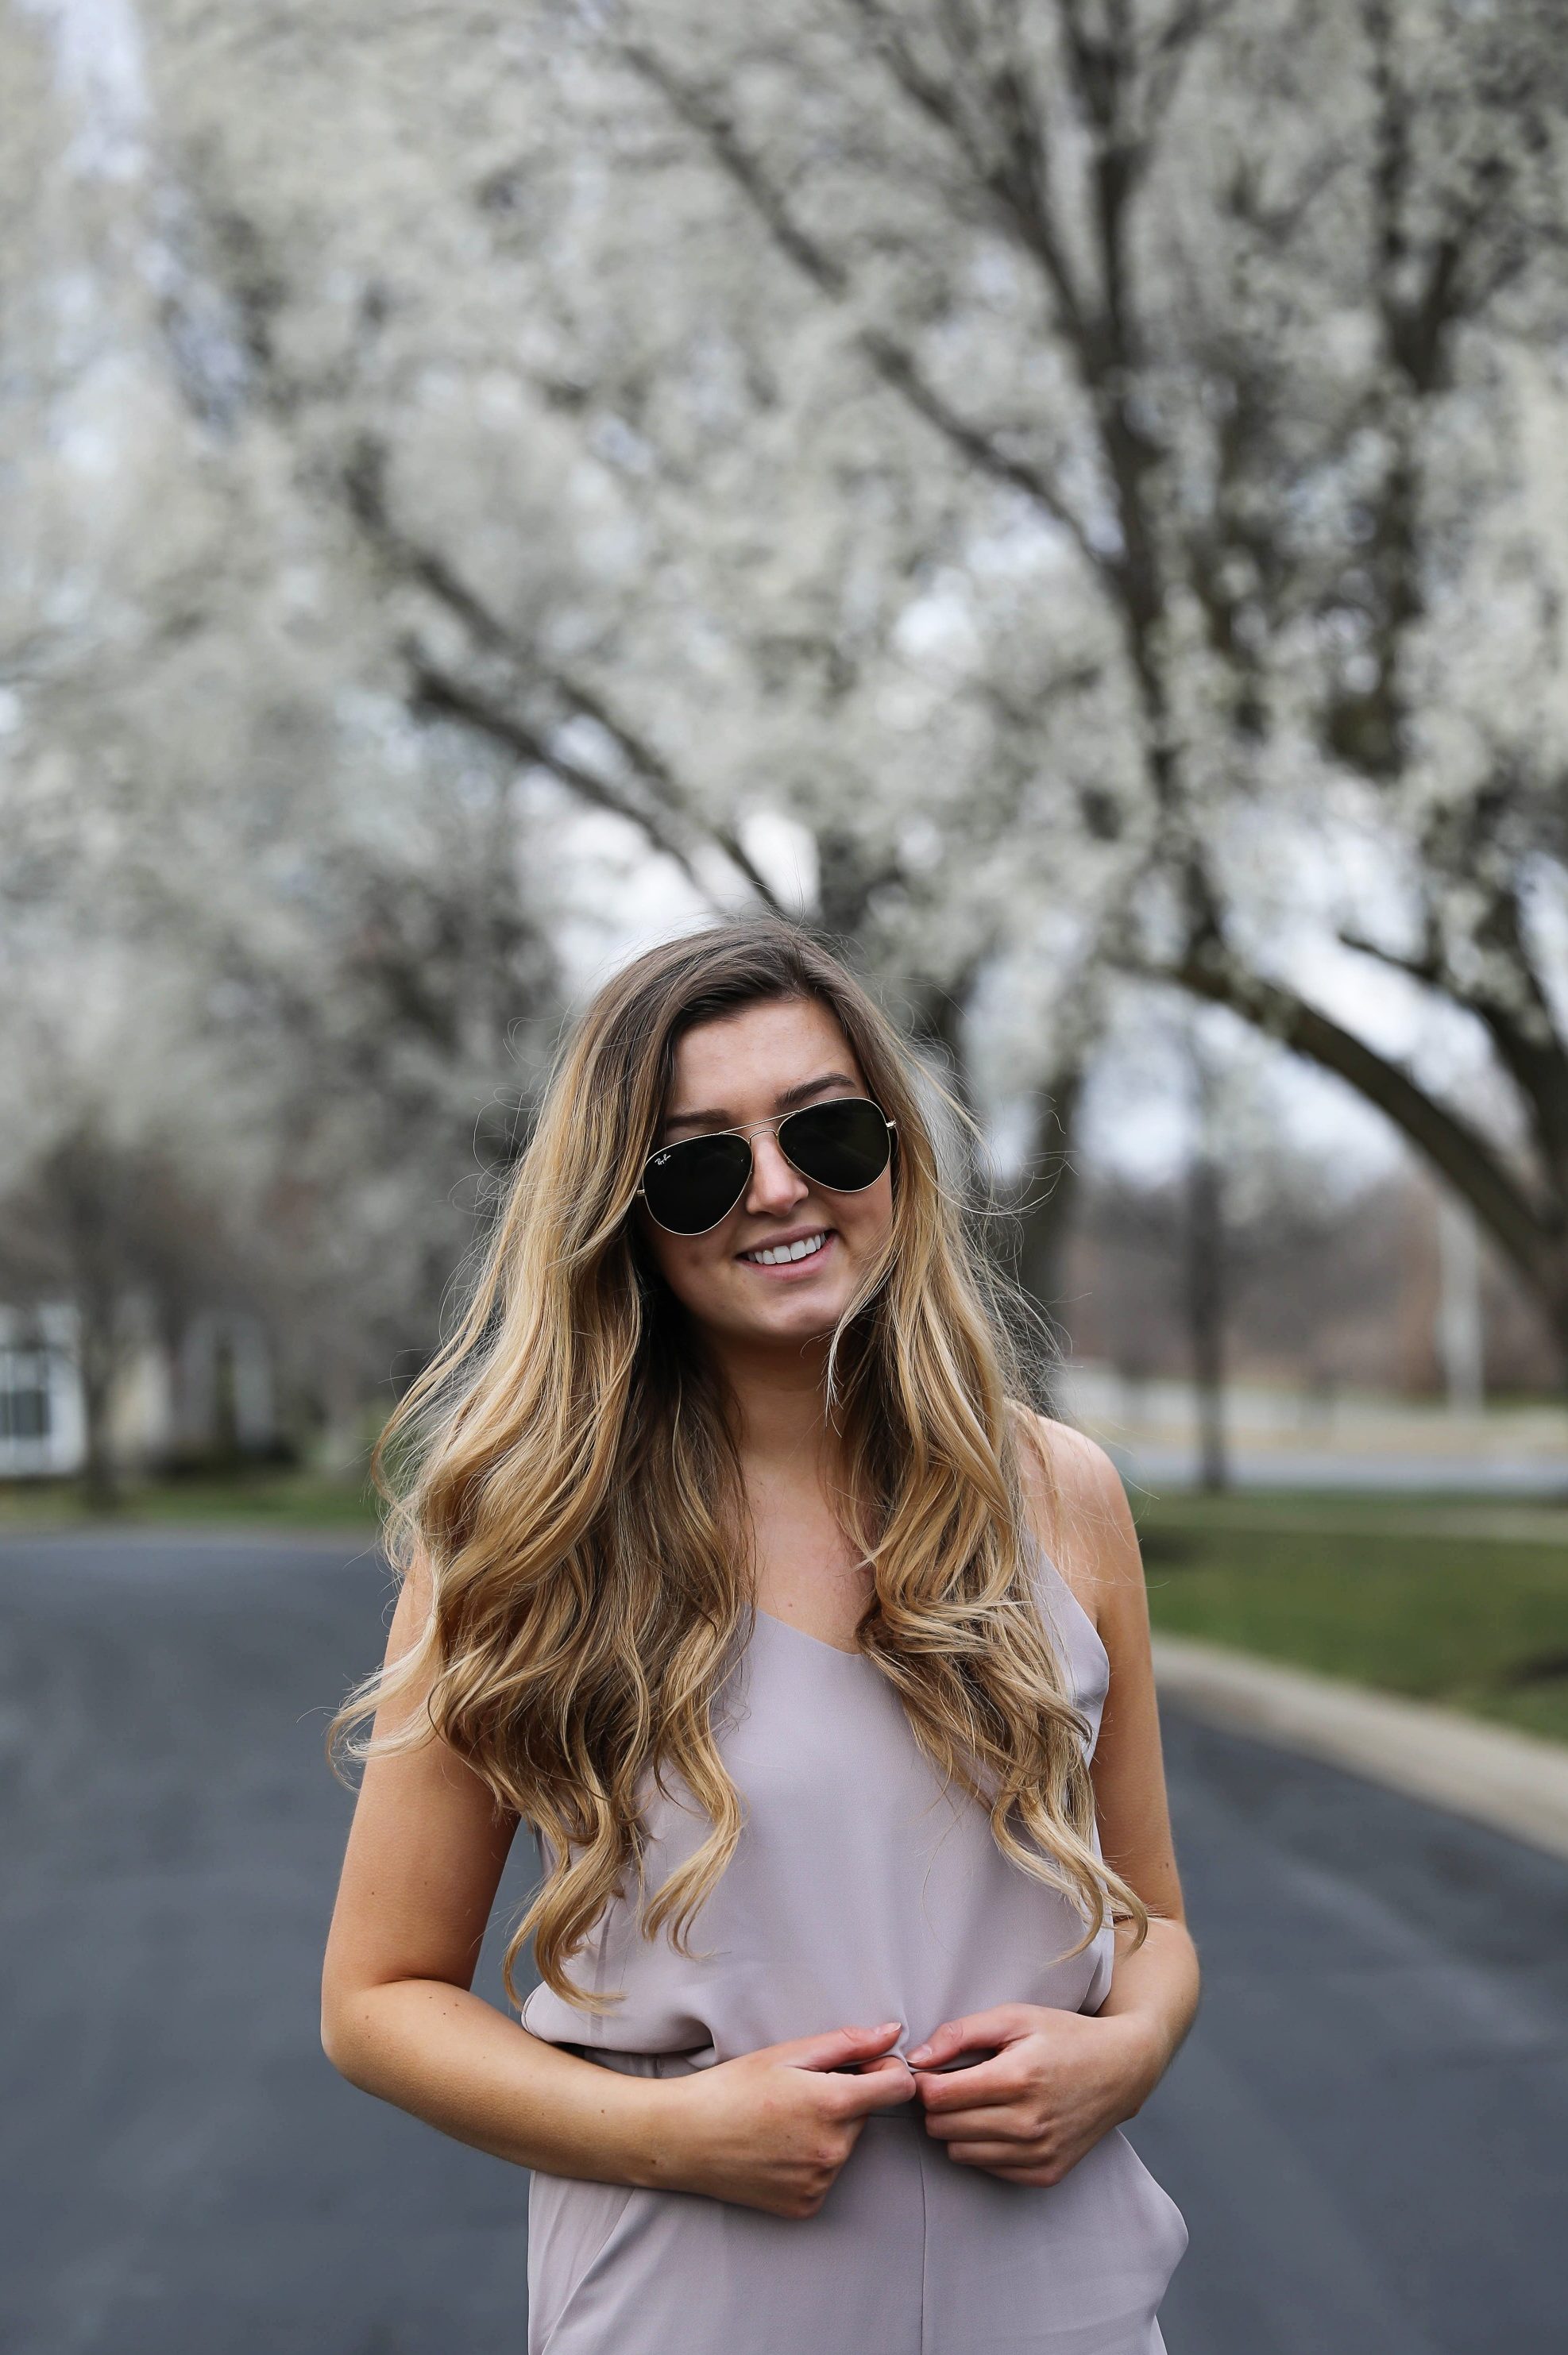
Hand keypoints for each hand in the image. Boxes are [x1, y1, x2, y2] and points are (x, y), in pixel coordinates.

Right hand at [656, 2021, 916, 2218]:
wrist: (685, 2138)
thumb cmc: (732, 2088)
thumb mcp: (787, 2054)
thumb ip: (847, 2043)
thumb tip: (892, 2033)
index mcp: (834, 2105)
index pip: (899, 2088)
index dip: (886, 2070)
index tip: (862, 2065)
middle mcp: (834, 2149)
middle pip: (864, 2115)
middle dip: (843, 2099)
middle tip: (797, 2092)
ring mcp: (820, 2181)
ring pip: (844, 2144)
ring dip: (826, 2130)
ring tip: (780, 2121)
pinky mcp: (806, 2205)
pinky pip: (825, 2174)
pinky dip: (809, 2160)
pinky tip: (776, 2149)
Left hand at [908, 2004, 1161, 2186]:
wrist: (1121, 2070)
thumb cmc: (1064, 2037)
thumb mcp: (1014, 2017)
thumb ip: (960, 2033)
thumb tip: (917, 2058)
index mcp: (1017, 2078)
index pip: (938, 2098)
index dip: (924, 2082)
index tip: (931, 2071)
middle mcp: (1028, 2123)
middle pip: (943, 2128)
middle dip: (937, 2105)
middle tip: (952, 2085)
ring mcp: (1039, 2153)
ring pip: (960, 2152)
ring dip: (957, 2128)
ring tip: (977, 2102)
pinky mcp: (1046, 2173)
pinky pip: (987, 2168)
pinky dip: (983, 2147)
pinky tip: (999, 2122)